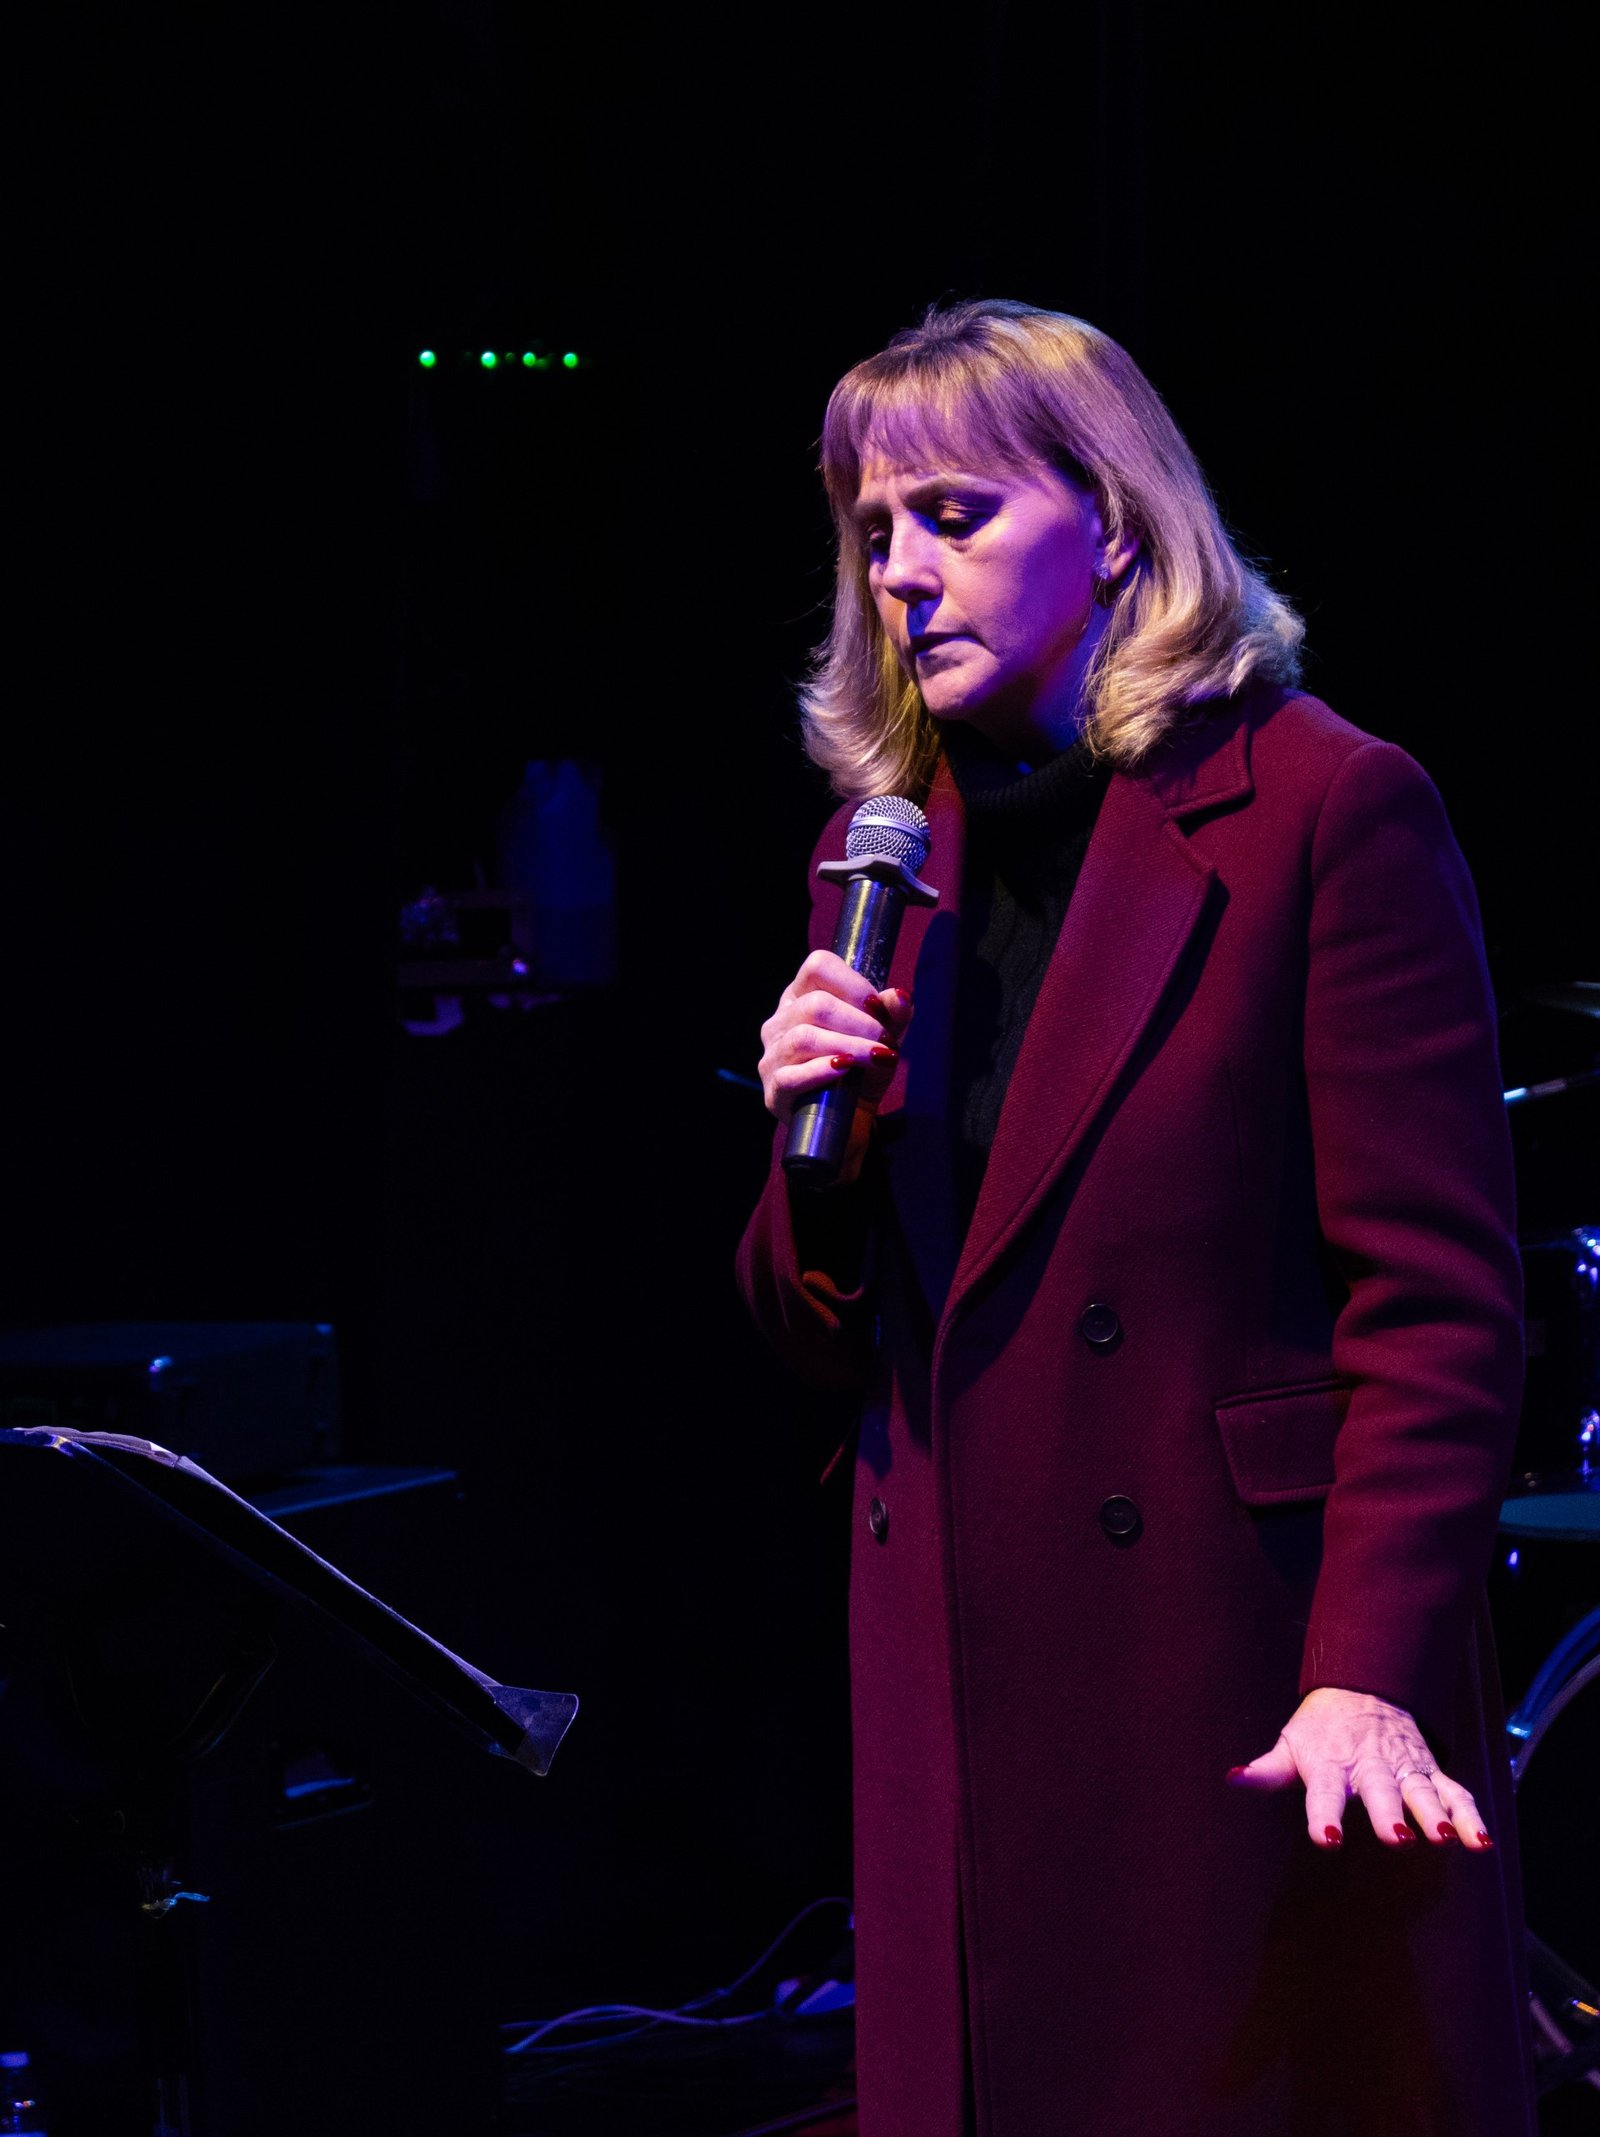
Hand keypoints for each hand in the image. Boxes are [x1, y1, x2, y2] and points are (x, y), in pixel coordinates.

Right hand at [758, 951, 913, 1181]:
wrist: (849, 1124)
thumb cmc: (861, 1073)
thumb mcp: (881, 1040)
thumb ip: (892, 1016)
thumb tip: (898, 997)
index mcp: (801, 998)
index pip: (817, 967)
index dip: (852, 983)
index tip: (877, 1006)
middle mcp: (780, 1022)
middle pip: (814, 1004)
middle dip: (858, 1021)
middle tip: (885, 1041)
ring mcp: (772, 1057)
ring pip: (803, 1038)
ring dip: (849, 1046)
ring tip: (878, 1057)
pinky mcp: (774, 1091)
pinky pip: (790, 1075)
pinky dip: (821, 1071)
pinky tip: (845, 1070)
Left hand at [1227, 1686, 1494, 1853]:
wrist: (1364, 1685)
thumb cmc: (1320, 1729)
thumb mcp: (1290, 1744)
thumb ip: (1266, 1770)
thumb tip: (1231, 1779)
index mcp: (1330, 1764)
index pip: (1324, 1792)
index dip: (1324, 1816)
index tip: (1328, 1838)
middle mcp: (1369, 1766)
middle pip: (1381, 1793)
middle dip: (1390, 1816)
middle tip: (1401, 1841)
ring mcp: (1404, 1768)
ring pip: (1423, 1792)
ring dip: (1436, 1815)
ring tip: (1446, 1839)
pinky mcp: (1430, 1771)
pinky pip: (1454, 1793)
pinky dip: (1470, 1815)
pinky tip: (1482, 1843)